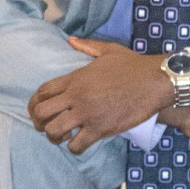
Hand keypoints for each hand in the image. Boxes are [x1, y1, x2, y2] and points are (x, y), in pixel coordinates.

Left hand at [28, 37, 170, 153]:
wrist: (155, 81)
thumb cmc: (134, 65)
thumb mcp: (108, 50)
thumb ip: (87, 46)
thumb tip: (70, 39)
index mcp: (76, 78)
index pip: (42, 91)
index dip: (34, 103)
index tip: (37, 111)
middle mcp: (77, 96)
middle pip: (42, 112)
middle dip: (39, 123)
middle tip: (47, 127)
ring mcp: (87, 113)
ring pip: (54, 131)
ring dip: (54, 137)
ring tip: (63, 137)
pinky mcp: (100, 129)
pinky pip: (76, 145)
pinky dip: (74, 149)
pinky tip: (79, 144)